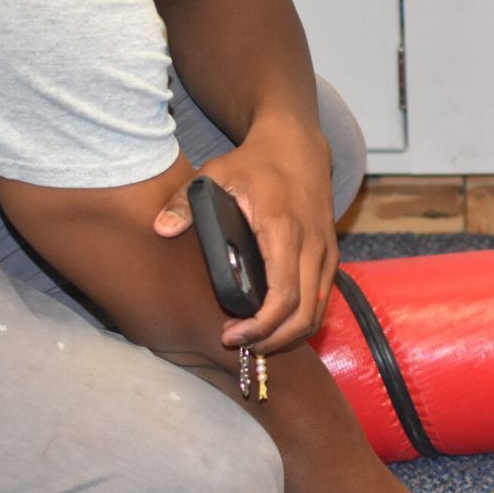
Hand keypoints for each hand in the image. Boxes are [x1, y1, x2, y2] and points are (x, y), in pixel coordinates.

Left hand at [153, 124, 336, 354]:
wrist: (298, 145)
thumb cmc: (255, 162)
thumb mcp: (215, 173)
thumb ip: (185, 201)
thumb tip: (161, 228)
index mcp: (283, 230)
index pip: (283, 295)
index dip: (261, 326)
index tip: (232, 335)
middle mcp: (312, 245)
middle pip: (305, 314)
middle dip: (274, 340)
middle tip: (241, 347)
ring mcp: (326, 250)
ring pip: (318, 310)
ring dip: (290, 334)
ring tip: (256, 340)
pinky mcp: (331, 253)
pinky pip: (323, 297)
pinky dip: (302, 317)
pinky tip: (276, 322)